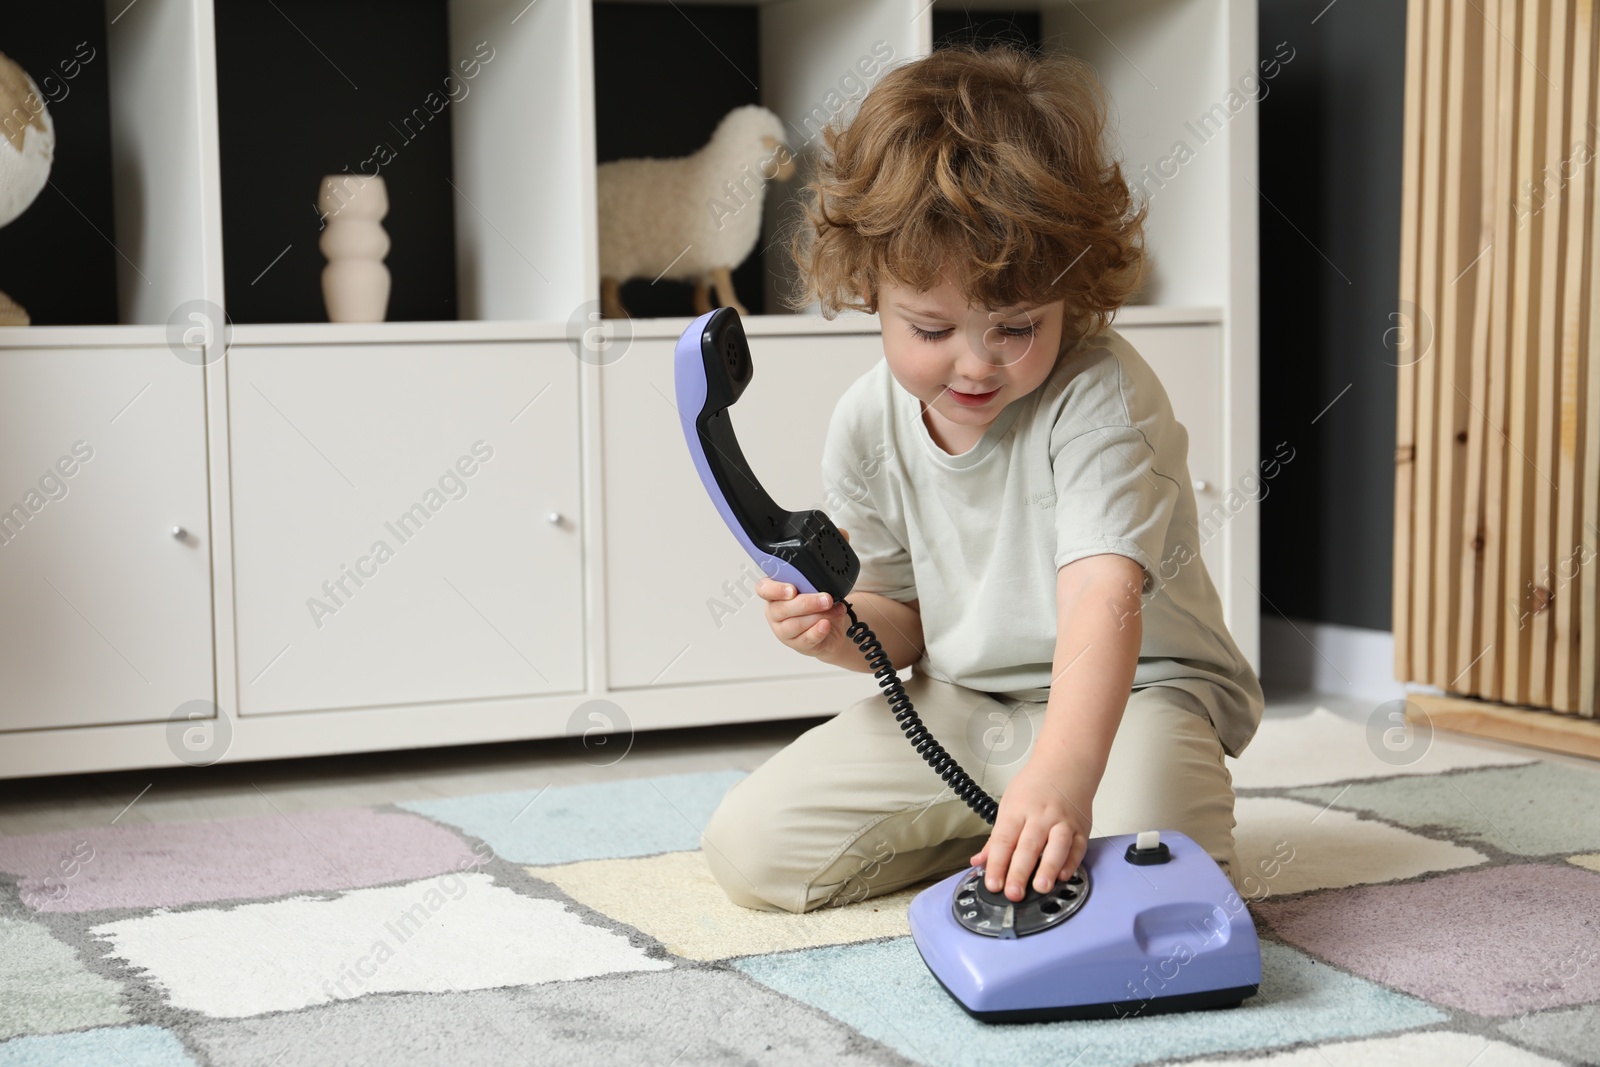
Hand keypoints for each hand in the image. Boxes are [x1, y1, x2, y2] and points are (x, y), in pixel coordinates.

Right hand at [756, 529, 851, 658]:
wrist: (832, 627)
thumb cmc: (820, 601)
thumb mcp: (825, 576)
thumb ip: (830, 553)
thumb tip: (841, 533)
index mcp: (776, 590)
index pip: (764, 588)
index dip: (774, 589)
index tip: (791, 589)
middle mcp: (776, 610)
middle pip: (782, 608)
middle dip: (806, 603)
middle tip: (826, 598)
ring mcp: (785, 629)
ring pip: (794, 624)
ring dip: (817, 616)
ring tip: (835, 610)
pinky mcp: (798, 644)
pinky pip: (804, 639)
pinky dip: (817, 632)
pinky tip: (826, 624)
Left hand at [968, 756, 1092, 901]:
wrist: (1066, 765)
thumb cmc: (1035, 786)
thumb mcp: (1008, 805)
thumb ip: (996, 838)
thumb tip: (979, 862)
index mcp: (1017, 811)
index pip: (1003, 840)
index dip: (997, 864)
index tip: (992, 883)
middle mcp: (1041, 816)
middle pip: (1028, 846)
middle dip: (1019, 872)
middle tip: (1013, 893)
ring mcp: (1063, 822)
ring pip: (1056, 846)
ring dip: (1048, 868)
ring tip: (1041, 888)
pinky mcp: (1081, 828)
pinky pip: (1077, 848)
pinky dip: (1071, 863)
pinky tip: (1063, 876)